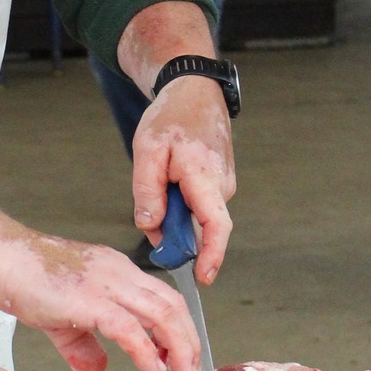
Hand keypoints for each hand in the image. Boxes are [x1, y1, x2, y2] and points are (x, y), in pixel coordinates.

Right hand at [0, 230, 202, 370]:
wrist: (1, 257)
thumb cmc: (25, 278)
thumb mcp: (61, 316)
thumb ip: (82, 342)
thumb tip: (97, 367)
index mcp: (117, 272)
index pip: (163, 297)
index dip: (179, 326)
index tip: (181, 353)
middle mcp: (120, 274)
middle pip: (172, 304)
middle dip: (188, 339)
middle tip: (192, 368)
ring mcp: (106, 285)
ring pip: (161, 313)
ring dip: (178, 345)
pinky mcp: (90, 301)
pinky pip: (128, 326)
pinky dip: (145, 349)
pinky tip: (153, 367)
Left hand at [131, 75, 234, 283]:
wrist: (193, 92)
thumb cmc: (170, 117)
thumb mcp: (147, 151)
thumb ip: (147, 192)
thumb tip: (151, 226)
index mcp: (205, 177)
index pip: (216, 227)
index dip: (211, 256)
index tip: (202, 278)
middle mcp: (221, 185)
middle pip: (198, 226)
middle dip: (173, 229)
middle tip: (151, 212)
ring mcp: (223, 184)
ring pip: (195, 215)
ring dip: (174, 210)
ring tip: (159, 179)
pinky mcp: (219, 183)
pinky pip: (198, 204)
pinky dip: (179, 201)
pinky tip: (169, 180)